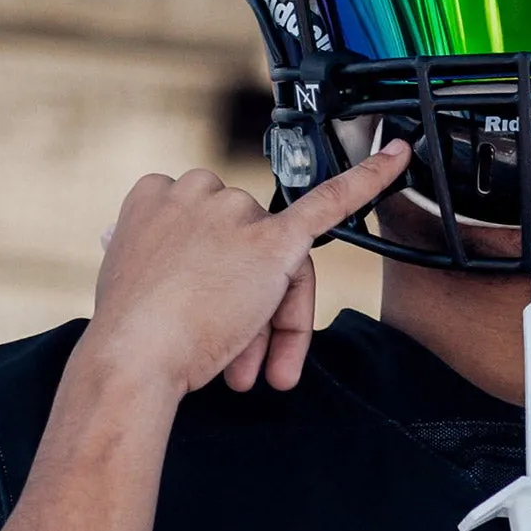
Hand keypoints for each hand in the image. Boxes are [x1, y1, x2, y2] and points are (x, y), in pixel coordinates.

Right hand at [88, 141, 409, 396]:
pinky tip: (400, 158)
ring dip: (268, 322)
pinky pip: (330, 203)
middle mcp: (198, 190)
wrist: (132, 357)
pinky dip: (371, 179)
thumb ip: (166, 258)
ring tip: (249, 371)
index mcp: (156, 193)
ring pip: (279, 263)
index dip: (216, 278)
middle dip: (248, 309)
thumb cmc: (130, 330)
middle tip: (239, 368)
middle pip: (250, 244)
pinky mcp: (274, 241)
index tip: (201, 313)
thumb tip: (189, 273)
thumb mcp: (136, 274)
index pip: (212, 228)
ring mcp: (236, 213)